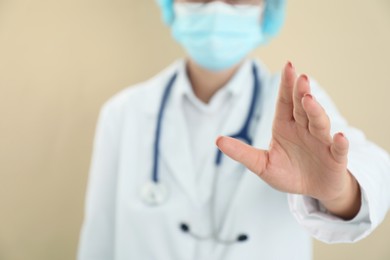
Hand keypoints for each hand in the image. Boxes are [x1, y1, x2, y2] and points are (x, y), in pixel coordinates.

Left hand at [216, 62, 360, 219]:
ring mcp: (321, 142)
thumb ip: (242, 153)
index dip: (286, 85)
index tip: (288, 65)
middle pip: (302, 107)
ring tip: (308, 99)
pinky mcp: (335, 158)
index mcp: (285, 126)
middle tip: (299, 76)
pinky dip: (339, 143)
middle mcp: (304, 129)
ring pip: (318, 123)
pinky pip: (338, 149)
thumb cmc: (288, 173)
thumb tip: (217, 140)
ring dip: (315, 111)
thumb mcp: (261, 164)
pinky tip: (339, 137)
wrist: (313, 190)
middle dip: (300, 92)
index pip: (285, 102)